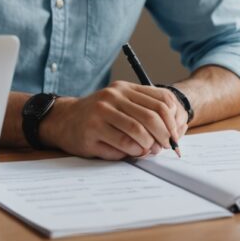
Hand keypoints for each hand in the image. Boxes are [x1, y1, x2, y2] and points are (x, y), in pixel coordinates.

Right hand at [41, 82, 187, 159]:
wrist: (64, 120)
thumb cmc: (99, 116)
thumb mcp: (121, 105)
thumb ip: (144, 112)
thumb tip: (172, 132)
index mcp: (125, 88)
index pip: (161, 100)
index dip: (173, 121)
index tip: (175, 135)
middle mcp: (113, 96)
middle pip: (152, 116)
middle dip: (165, 135)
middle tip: (166, 147)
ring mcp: (101, 112)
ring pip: (138, 131)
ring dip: (149, 145)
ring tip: (150, 150)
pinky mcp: (92, 130)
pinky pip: (122, 143)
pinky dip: (134, 151)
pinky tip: (134, 152)